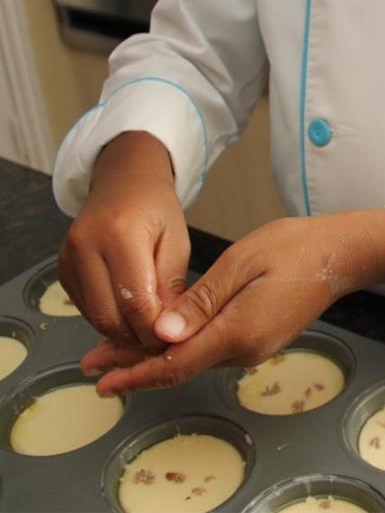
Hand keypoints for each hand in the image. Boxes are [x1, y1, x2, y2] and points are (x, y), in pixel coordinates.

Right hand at [59, 131, 187, 349]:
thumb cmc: (155, 209)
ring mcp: (68, 259)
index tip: (173, 339)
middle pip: (109, 315)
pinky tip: (130, 317)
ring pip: (95, 317)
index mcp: (119, 234)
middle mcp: (85, 246)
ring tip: (149, 331)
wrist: (124, 184)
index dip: (154, 328)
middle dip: (137, 337)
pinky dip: (109, 319)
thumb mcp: (177, 240)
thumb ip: (172, 284)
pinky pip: (85, 308)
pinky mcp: (63, 271)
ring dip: (123, 332)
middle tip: (162, 343)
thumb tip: (169, 327)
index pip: (135, 301)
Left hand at [81, 208, 384, 394]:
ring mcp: (256, 347)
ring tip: (117, 349)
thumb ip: (200, 302)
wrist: (340, 254)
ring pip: (195, 358)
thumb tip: (162, 334)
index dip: (134, 372)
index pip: (175, 363)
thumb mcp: (240, 263)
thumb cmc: (295, 247)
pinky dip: (182, 347)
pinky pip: (212, 349)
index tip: (102, 379)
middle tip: (93, 363)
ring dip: (156, 354)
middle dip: (135, 363)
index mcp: (239, 332)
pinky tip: (165, 337)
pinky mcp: (260, 339)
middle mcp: (246, 350)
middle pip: (180, 365)